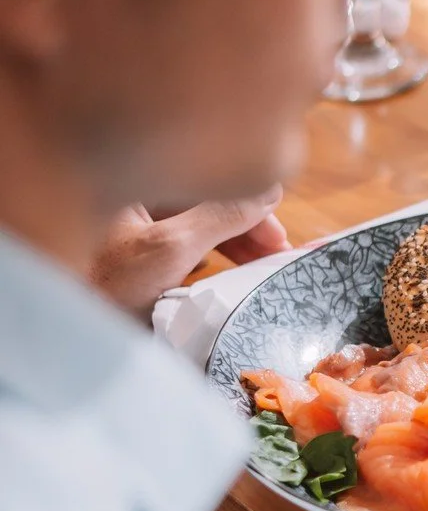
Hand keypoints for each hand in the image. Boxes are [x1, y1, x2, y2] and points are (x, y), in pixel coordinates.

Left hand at [88, 185, 290, 311]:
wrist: (67, 331)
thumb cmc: (106, 287)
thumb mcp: (171, 248)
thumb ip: (222, 215)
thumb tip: (270, 190)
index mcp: (130, 179)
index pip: (206, 181)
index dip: (247, 205)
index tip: (278, 236)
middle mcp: (130, 197)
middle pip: (203, 203)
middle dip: (242, 228)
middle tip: (275, 254)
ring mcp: (130, 228)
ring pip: (195, 226)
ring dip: (229, 245)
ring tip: (257, 268)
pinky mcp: (131, 257)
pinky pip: (179, 247)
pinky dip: (205, 257)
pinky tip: (217, 273)